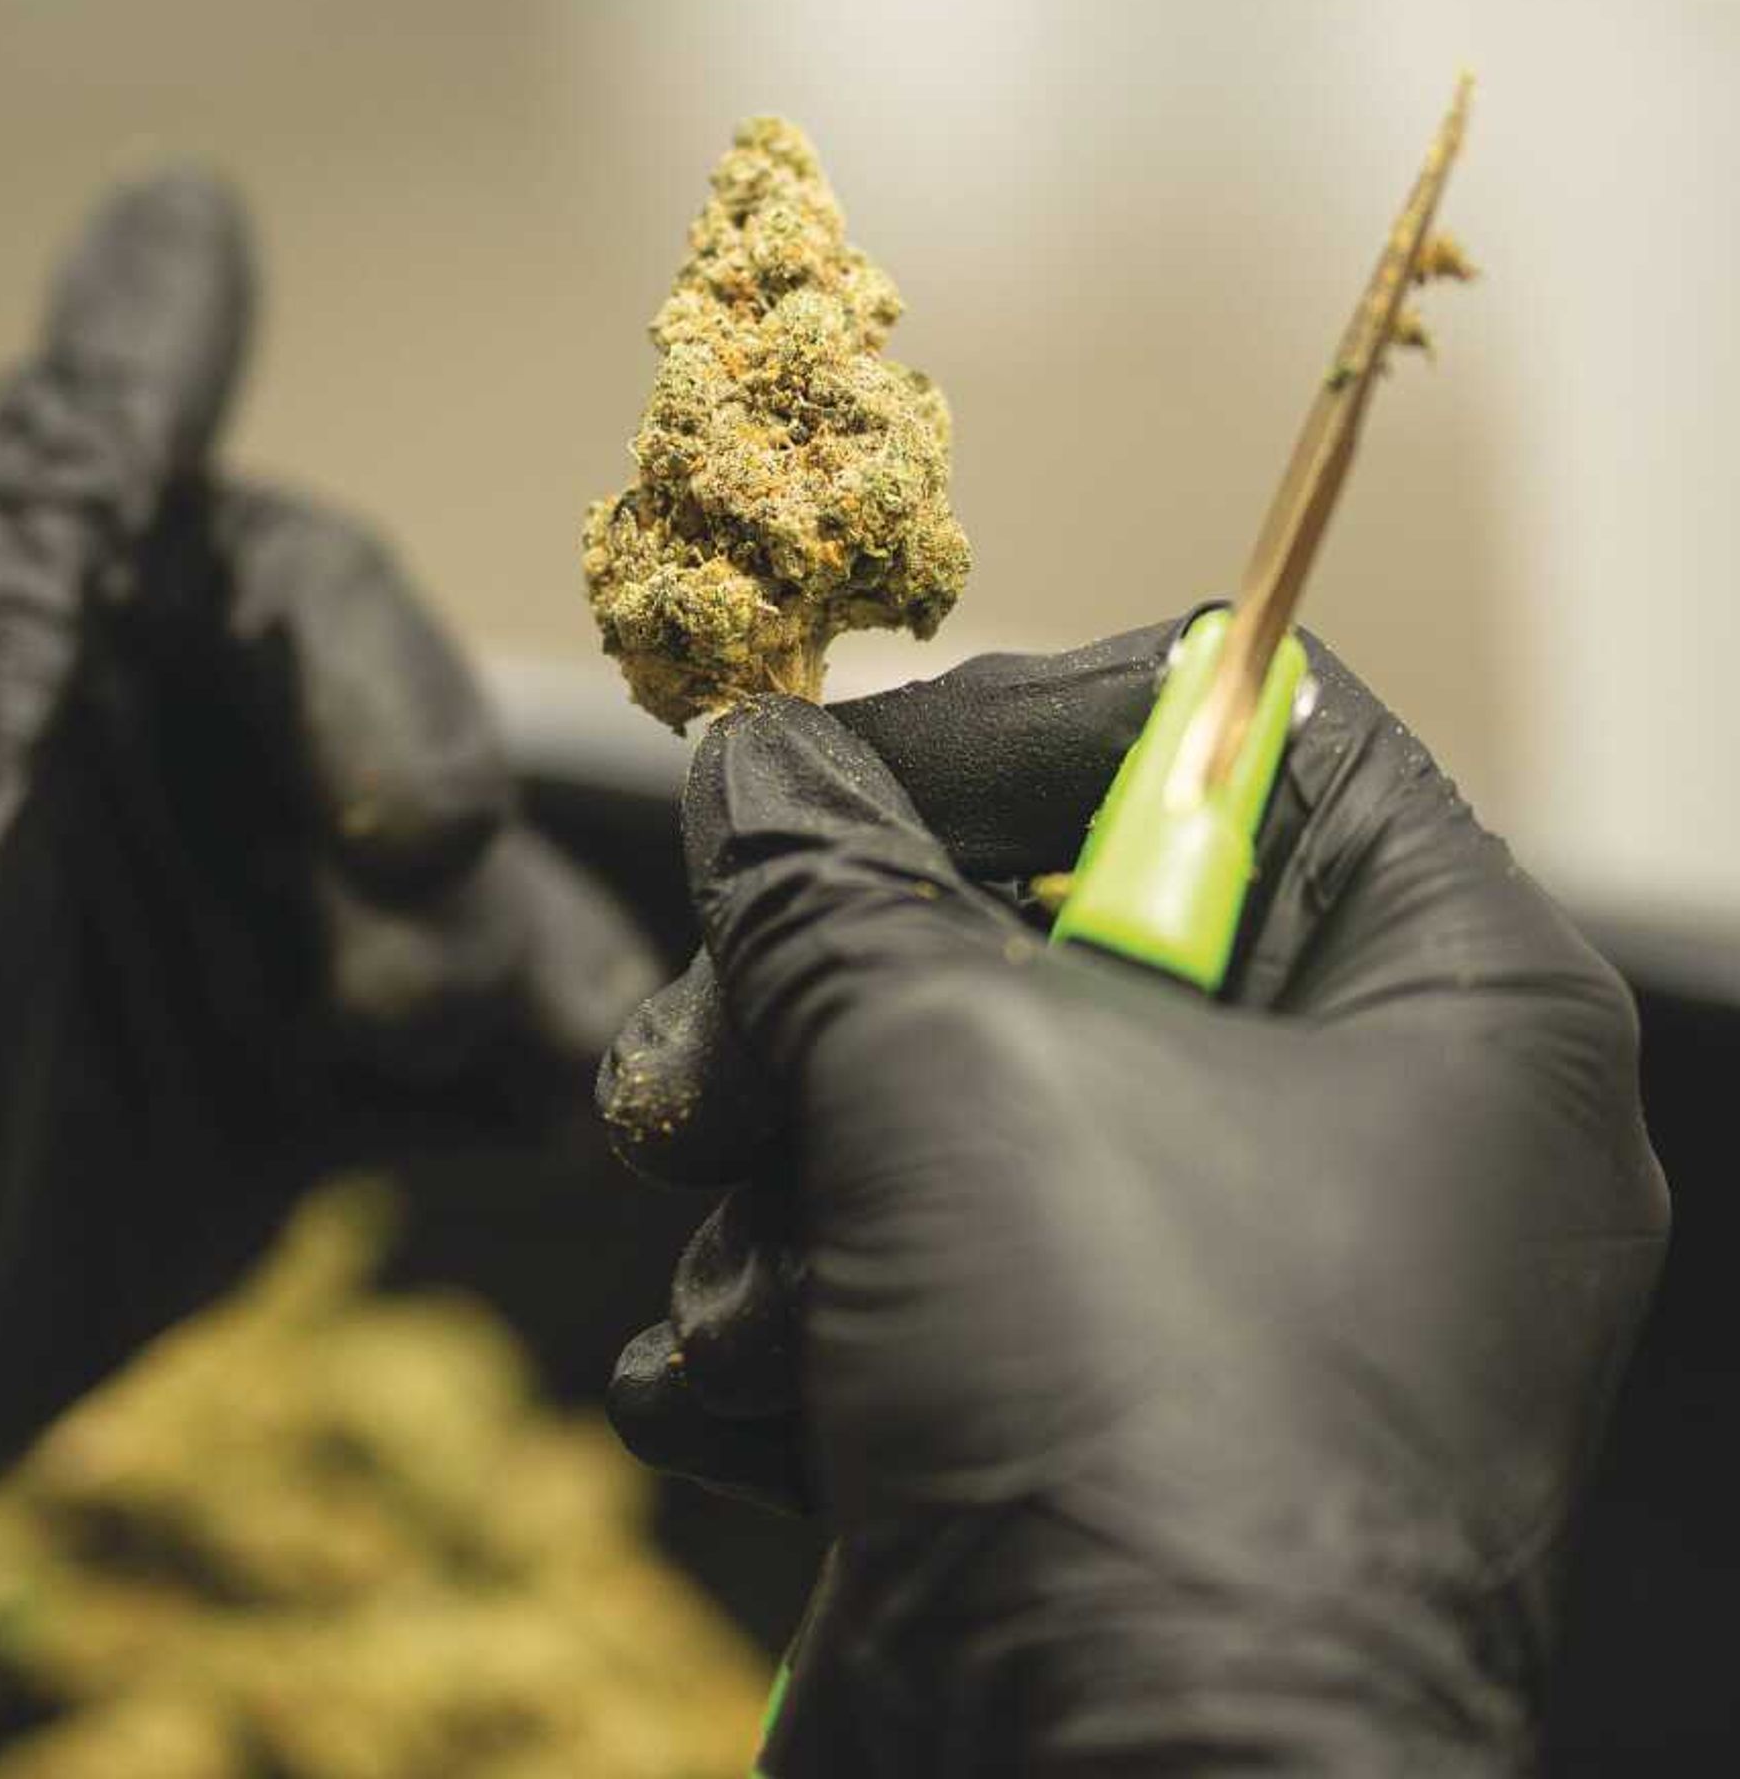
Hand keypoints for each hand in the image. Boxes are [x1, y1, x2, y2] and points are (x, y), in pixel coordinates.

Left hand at [0, 172, 654, 1666]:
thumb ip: (90, 443)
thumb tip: (192, 184)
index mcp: (86, 625)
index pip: (312, 597)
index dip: (385, 692)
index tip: (419, 825)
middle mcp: (178, 766)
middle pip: (418, 760)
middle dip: (450, 870)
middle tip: (421, 987)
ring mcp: (233, 943)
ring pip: (459, 918)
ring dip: (517, 982)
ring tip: (542, 1078)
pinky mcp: (268, 1109)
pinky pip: (444, 1073)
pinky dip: (515, 1089)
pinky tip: (558, 1119)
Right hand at [601, 627, 1668, 1773]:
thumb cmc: (1142, 1434)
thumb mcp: (949, 1071)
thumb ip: (829, 873)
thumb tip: (755, 758)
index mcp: (1444, 996)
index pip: (1237, 722)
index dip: (1019, 721)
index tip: (830, 778)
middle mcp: (1363, 1131)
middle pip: (1044, 915)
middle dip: (831, 987)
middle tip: (711, 1051)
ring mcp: (1225, 1285)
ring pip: (940, 1093)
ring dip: (790, 1172)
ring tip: (761, 1280)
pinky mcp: (1096, 1410)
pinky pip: (920, 1262)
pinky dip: (813, 1316)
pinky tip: (774, 1408)